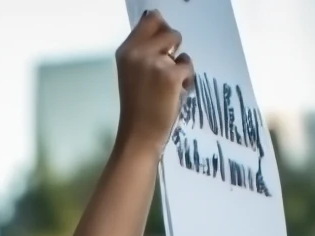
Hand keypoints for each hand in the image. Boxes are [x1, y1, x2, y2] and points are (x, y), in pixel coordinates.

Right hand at [115, 10, 193, 156]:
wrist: (140, 136)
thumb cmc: (138, 108)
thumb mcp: (133, 74)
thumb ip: (145, 52)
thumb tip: (166, 33)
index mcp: (126, 51)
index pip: (150, 20)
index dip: (161, 31)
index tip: (164, 48)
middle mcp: (138, 52)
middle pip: (168, 31)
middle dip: (173, 49)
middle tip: (168, 70)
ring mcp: (155, 63)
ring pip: (180, 50)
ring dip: (180, 65)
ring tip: (171, 86)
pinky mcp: (172, 76)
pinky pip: (188, 67)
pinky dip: (187, 80)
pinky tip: (176, 95)